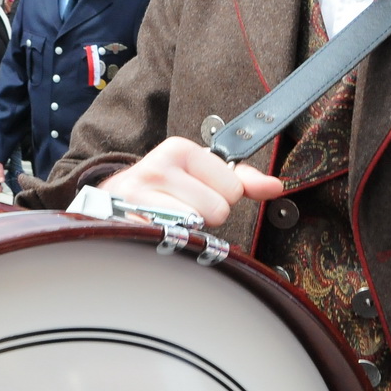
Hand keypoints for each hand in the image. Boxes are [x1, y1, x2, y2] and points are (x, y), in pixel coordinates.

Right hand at [97, 136, 281, 227]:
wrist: (114, 199)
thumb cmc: (165, 186)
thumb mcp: (201, 172)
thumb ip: (242, 179)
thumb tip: (276, 186)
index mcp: (179, 149)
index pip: (233, 189)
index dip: (222, 197)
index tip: (200, 192)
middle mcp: (157, 167)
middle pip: (217, 210)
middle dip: (206, 216)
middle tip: (183, 208)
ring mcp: (140, 197)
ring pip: (196, 228)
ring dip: (188, 230)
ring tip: (171, 219)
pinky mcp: (129, 223)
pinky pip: (173, 241)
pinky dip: (171, 241)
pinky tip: (159, 229)